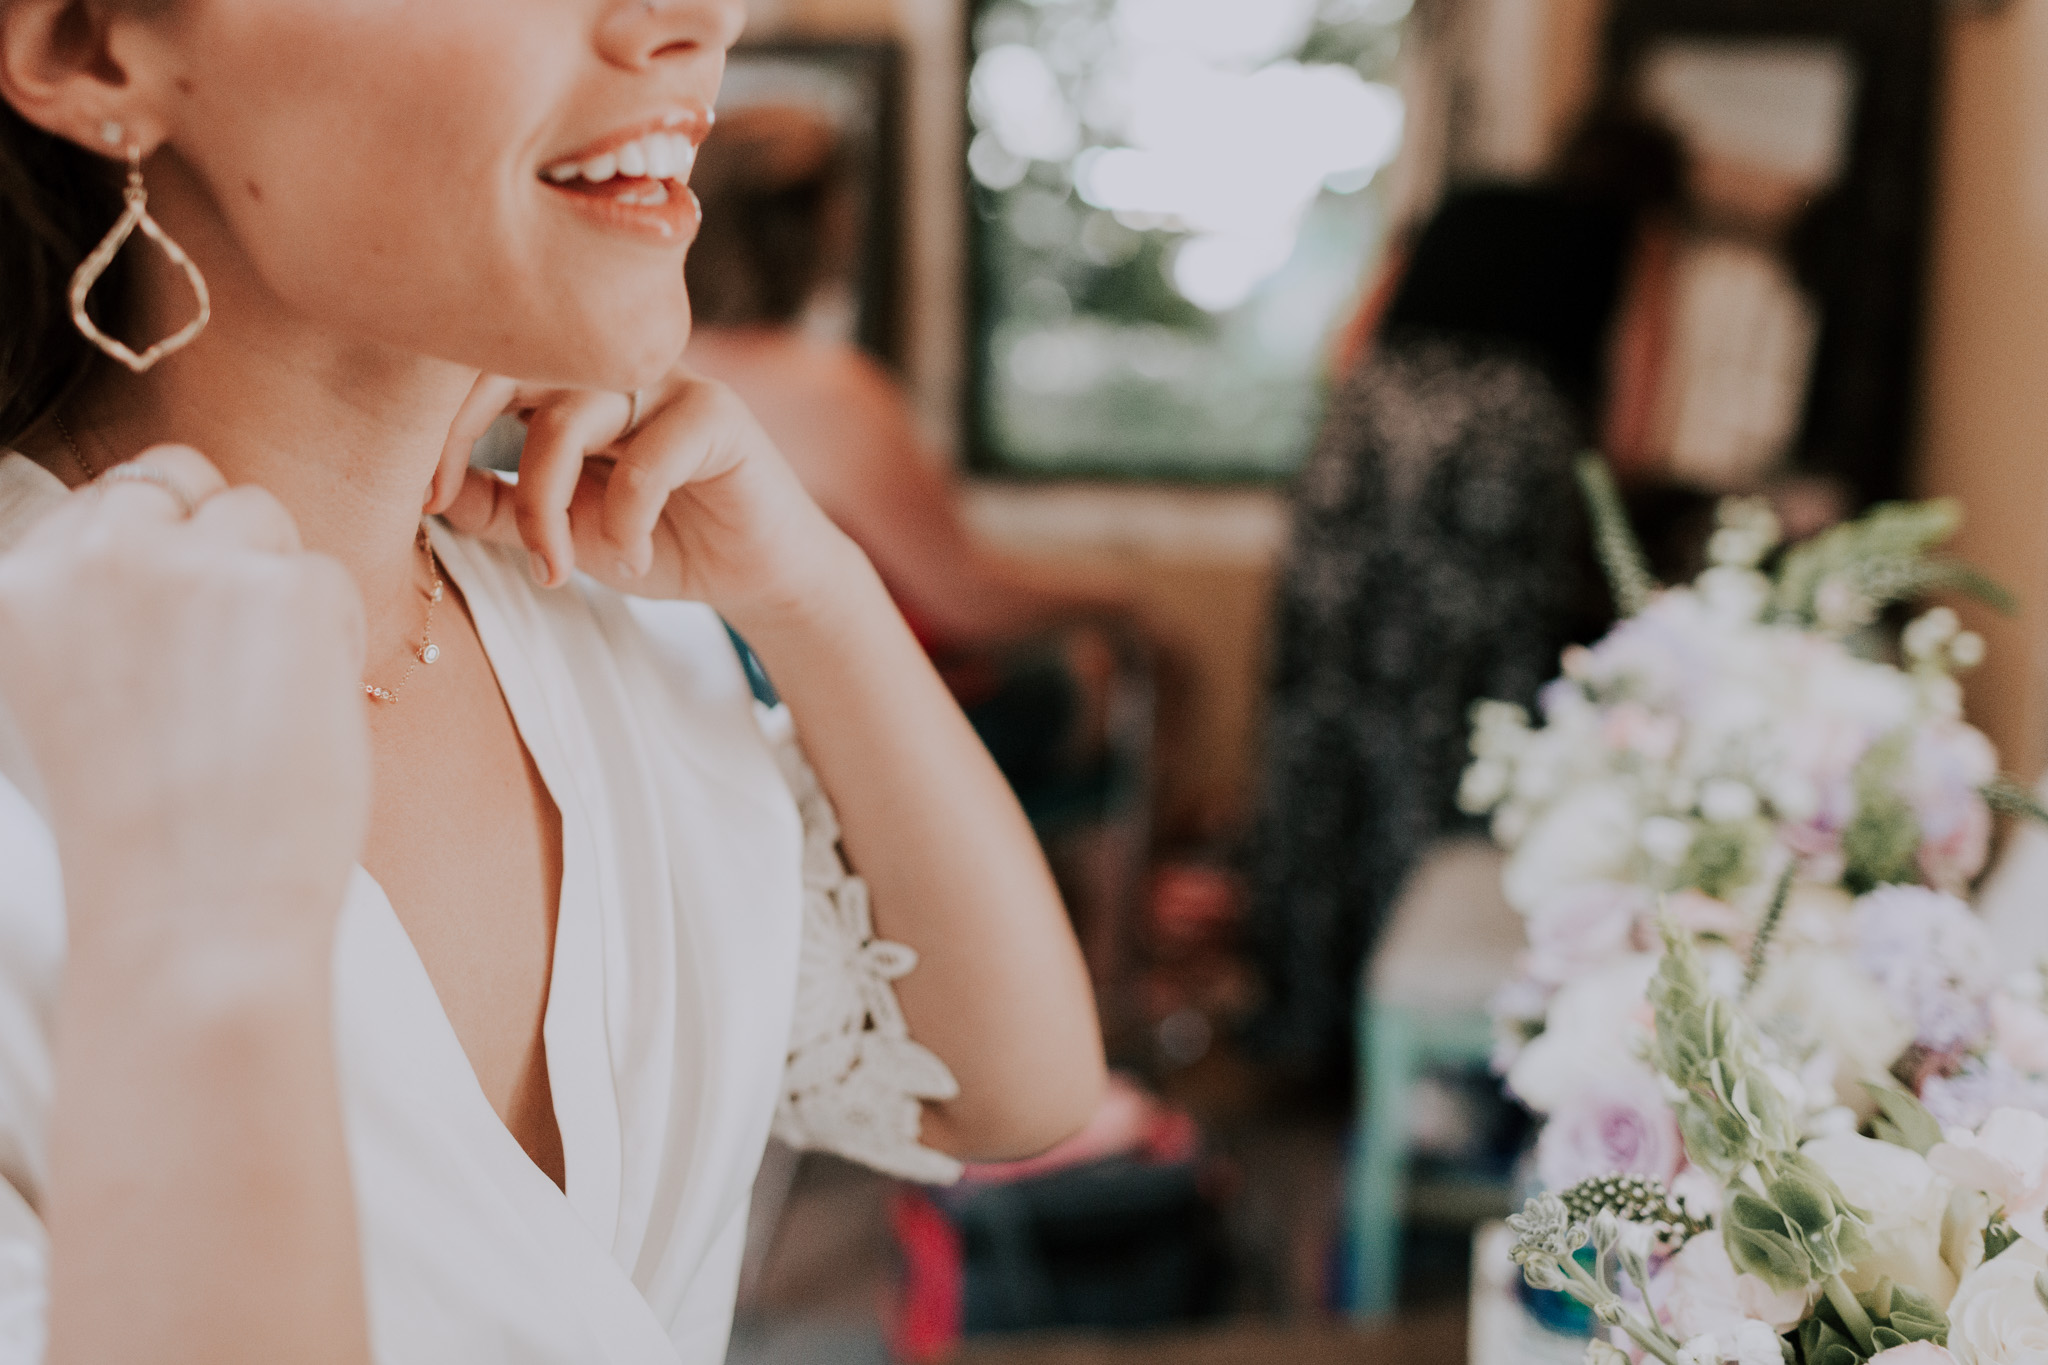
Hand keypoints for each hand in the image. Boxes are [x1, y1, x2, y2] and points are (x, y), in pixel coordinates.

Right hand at [0, 447, 370, 954]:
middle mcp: (92, 552)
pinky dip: (332, 636)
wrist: (192, 914)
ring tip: (254, 696)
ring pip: (262, 518)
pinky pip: (328, 577)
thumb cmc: (133, 833)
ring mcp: (191, 562)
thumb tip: (149, 554)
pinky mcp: (285, 587)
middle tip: (226, 660)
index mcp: (16, 582)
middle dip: (218, 547)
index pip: (110, 495)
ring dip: (276, 589)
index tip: (178, 622)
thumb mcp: (50, 699)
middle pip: (185, 480)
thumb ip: (86, 610)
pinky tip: (297, 712)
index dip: (162, 546)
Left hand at [432, 369, 858, 631]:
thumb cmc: (661, 542)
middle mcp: (612, 368)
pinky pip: (645, 458)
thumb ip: (497, 507)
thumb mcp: (561, 533)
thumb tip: (421, 493)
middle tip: (446, 501)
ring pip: (570, 415)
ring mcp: (666, 383)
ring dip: (545, 502)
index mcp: (569, 384)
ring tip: (556, 567)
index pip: (483, 367)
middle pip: (514, 366)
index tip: (421, 496)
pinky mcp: (717, 414)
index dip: (440, 423)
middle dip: (466, 436)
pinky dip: (625, 519)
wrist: (754, 575)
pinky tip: (635, 557)